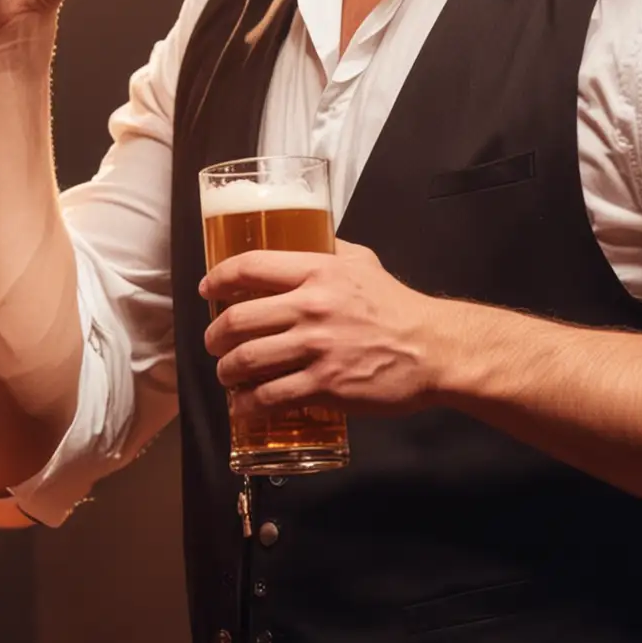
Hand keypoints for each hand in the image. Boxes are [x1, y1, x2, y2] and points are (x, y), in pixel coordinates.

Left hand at [201, 240, 462, 417]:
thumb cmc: (396, 305)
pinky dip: (249, 404)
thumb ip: (327, 249)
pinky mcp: (325, 386)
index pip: (249, 267)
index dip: (218, 277)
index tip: (207, 289)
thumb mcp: (361, 261)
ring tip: (226, 374)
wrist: (434, 350)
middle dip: (214, 334)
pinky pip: (271, 396)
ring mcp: (316, 349)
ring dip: (226, 370)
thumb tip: (300, 237)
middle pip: (238, 319)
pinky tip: (244, 405)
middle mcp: (310, 308)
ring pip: (248, 360)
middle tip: (212, 342)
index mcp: (316, 272)